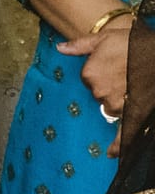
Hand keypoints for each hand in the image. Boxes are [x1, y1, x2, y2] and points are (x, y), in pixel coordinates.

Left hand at [60, 20, 129, 154]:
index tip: (114, 64)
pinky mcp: (132, 113)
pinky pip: (121, 133)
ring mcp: (116, 105)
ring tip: (132, 84)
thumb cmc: (134, 44)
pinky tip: (112, 154)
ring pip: (112, 107)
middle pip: (99, 94)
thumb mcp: (105, 38)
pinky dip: (117, 145)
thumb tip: (60, 48)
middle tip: (126, 73)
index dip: (101, 71)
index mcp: (89, 74)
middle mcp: (100, 92)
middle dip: (110, 86)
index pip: (89, 78)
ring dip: (120, 100)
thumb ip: (80, 45)